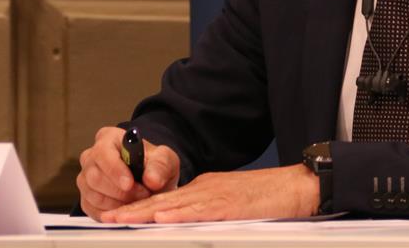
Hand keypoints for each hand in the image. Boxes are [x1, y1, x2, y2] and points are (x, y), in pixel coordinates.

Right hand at [77, 126, 179, 220]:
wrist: (150, 181)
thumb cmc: (152, 165)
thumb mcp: (164, 159)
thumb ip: (160, 165)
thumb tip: (151, 180)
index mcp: (108, 138)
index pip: (103, 152)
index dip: (115, 170)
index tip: (129, 183)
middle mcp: (91, 157)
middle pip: (94, 176)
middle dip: (119, 191)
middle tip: (141, 195)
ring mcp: (85, 178)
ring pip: (92, 195)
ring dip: (116, 203)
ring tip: (137, 201)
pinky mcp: (85, 198)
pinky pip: (92, 209)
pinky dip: (110, 213)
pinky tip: (126, 209)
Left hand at [104, 164, 318, 223]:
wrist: (301, 186)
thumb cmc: (271, 199)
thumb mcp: (233, 203)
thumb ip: (209, 210)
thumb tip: (185, 223)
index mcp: (206, 188)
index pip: (167, 199)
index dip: (140, 208)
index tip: (118, 216)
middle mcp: (207, 189)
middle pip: (164, 200)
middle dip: (133, 210)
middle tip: (108, 218)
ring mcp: (219, 195)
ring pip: (176, 205)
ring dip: (146, 213)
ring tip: (122, 220)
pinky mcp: (232, 206)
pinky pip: (201, 211)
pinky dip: (179, 215)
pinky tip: (162, 218)